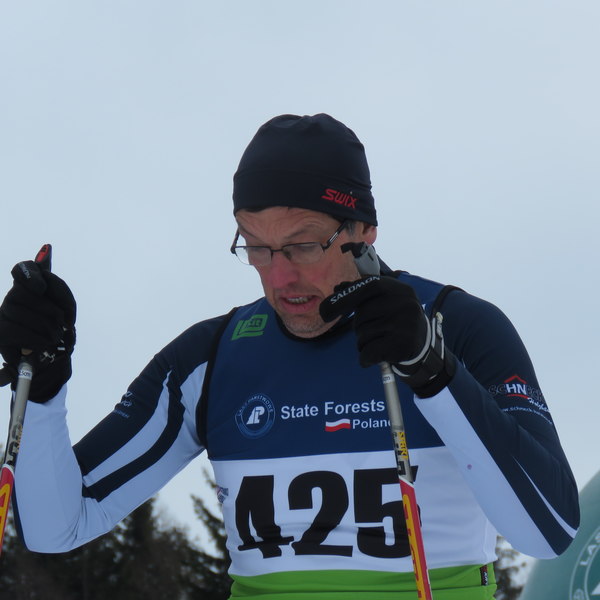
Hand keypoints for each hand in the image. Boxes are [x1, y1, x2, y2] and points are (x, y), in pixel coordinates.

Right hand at [0, 260, 75, 401]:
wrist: (53, 358)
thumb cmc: (59, 328)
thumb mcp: (65, 305)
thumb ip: (56, 283)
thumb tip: (46, 248)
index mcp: (31, 287)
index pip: (23, 269)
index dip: (29, 274)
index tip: (41, 288)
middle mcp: (14, 296)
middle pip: (26, 292)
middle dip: (52, 310)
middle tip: (62, 323)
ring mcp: (4, 313)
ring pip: (23, 313)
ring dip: (48, 328)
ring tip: (54, 337)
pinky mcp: (0, 332)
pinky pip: (18, 331)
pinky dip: (37, 339)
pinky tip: (44, 344)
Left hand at [319, 275, 454, 396]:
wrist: (422, 349)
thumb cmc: (396, 323)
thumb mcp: (384, 303)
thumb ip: (361, 294)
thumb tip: (338, 288)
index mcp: (401, 289)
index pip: (368, 286)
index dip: (345, 297)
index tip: (325, 311)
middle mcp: (406, 304)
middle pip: (363, 313)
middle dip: (358, 326)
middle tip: (370, 331)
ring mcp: (406, 325)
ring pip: (363, 334)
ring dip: (362, 342)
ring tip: (378, 342)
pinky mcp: (403, 346)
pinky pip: (368, 352)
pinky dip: (365, 358)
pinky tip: (374, 357)